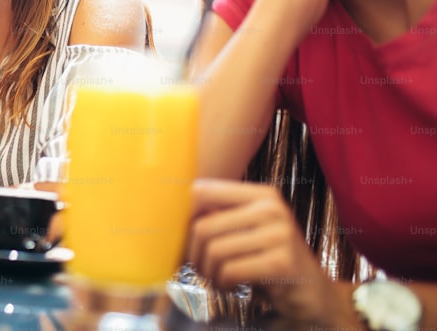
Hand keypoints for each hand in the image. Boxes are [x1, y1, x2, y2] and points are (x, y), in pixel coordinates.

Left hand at [188, 179, 358, 324]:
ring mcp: (280, 234)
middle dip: (194, 254)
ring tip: (217, 278)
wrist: (315, 294)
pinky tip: (231, 286)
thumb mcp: (249, 229)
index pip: (201, 191)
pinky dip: (222, 283)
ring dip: (208, 272)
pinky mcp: (282, 263)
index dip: (186, 216)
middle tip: (201, 268)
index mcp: (261, 194)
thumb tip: (171, 210)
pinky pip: (229, 271)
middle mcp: (272, 208)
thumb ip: (220, 215)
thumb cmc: (271, 259)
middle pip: (203, 226)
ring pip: (214, 251)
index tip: (190, 237)